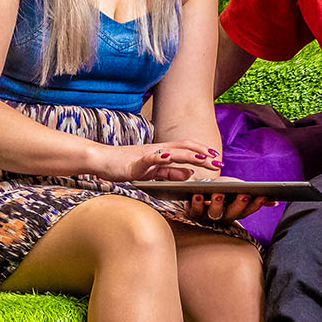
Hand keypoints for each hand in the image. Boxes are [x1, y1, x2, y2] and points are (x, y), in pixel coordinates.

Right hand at [98, 139, 222, 182]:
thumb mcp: (152, 171)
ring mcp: (146, 154)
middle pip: (184, 148)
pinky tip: (169, 157)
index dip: (203, 152)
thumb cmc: (125, 165)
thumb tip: (189, 173)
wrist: (101, 160)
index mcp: (162, 152)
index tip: (217, 159)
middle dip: (203, 154)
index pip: (186, 149)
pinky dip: (160, 156)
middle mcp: (157, 150)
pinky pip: (149, 158)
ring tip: (204, 158)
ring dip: (189, 154)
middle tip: (219, 161)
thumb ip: (170, 173)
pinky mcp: (135, 162)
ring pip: (171, 151)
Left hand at [186, 188, 268, 224]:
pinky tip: (198, 194)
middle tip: (244, 195)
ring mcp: (208, 217)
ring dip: (218, 204)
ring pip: (214, 213)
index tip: (263, 196)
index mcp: (235, 212)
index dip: (256, 204)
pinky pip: (195, 210)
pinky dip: (197, 203)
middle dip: (239, 204)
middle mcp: (223, 217)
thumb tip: (275, 201)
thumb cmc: (219, 188)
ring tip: (219, 193)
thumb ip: (252, 194)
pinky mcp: (193, 213)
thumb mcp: (235, 189)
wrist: (195, 189)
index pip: (248, 210)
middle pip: (233, 214)